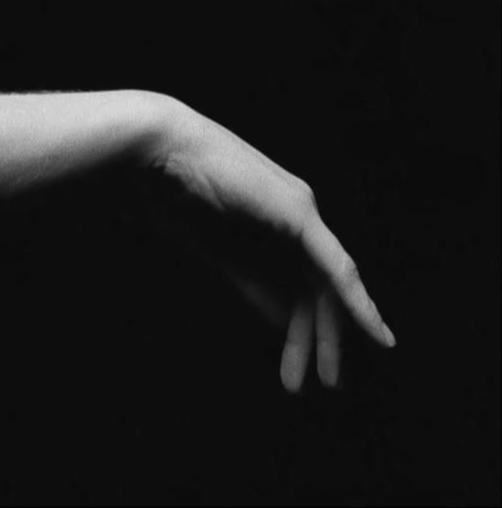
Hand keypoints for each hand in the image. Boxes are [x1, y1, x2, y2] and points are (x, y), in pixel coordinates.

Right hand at [132, 98, 396, 394]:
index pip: (296, 283)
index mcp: (268, 224)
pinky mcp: (299, 214)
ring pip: (330, 284)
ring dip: (332, 333)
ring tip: (328, 377)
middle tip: (325, 381)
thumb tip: (283, 320)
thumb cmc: (170, 192)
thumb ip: (252, 282)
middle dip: (321, 337)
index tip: (299, 363)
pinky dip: (357, 302)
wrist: (158, 149)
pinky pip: (336, 268)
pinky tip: (372, 332)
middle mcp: (293, 218)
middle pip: (318, 288)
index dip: (300, 325)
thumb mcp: (215, 251)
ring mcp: (299, 213)